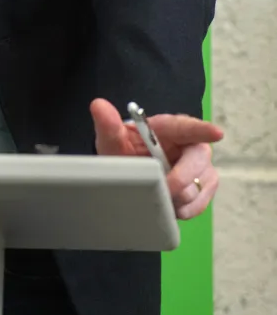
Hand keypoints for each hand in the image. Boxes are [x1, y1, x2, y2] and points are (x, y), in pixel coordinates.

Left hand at [90, 98, 223, 219]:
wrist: (129, 175)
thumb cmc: (124, 152)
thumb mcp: (112, 141)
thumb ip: (108, 125)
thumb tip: (98, 105)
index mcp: (168, 128)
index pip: (186, 126)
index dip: (201, 130)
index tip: (217, 133)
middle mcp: (189, 145)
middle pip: (197, 160)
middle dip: (179, 177)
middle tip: (162, 187)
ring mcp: (200, 167)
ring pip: (198, 186)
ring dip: (177, 197)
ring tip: (157, 194)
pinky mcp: (203, 187)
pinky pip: (200, 204)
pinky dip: (183, 209)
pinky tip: (169, 205)